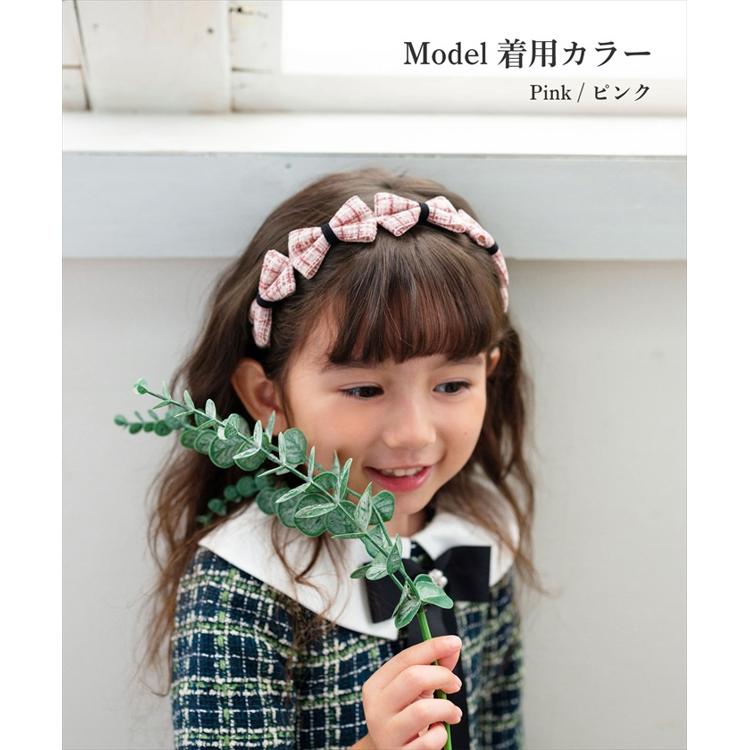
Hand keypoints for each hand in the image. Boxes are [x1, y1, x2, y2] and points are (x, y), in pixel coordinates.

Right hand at [359, 635, 463, 749]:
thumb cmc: (404, 716)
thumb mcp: (416, 691)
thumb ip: (432, 667)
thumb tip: (453, 647)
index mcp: (376, 686)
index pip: (405, 658)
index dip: (433, 647)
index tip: (455, 642)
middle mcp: (377, 708)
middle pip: (413, 678)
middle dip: (442, 676)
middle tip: (456, 685)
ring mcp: (387, 733)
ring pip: (423, 710)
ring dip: (447, 708)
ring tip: (452, 713)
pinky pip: (430, 740)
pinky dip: (442, 734)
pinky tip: (439, 732)